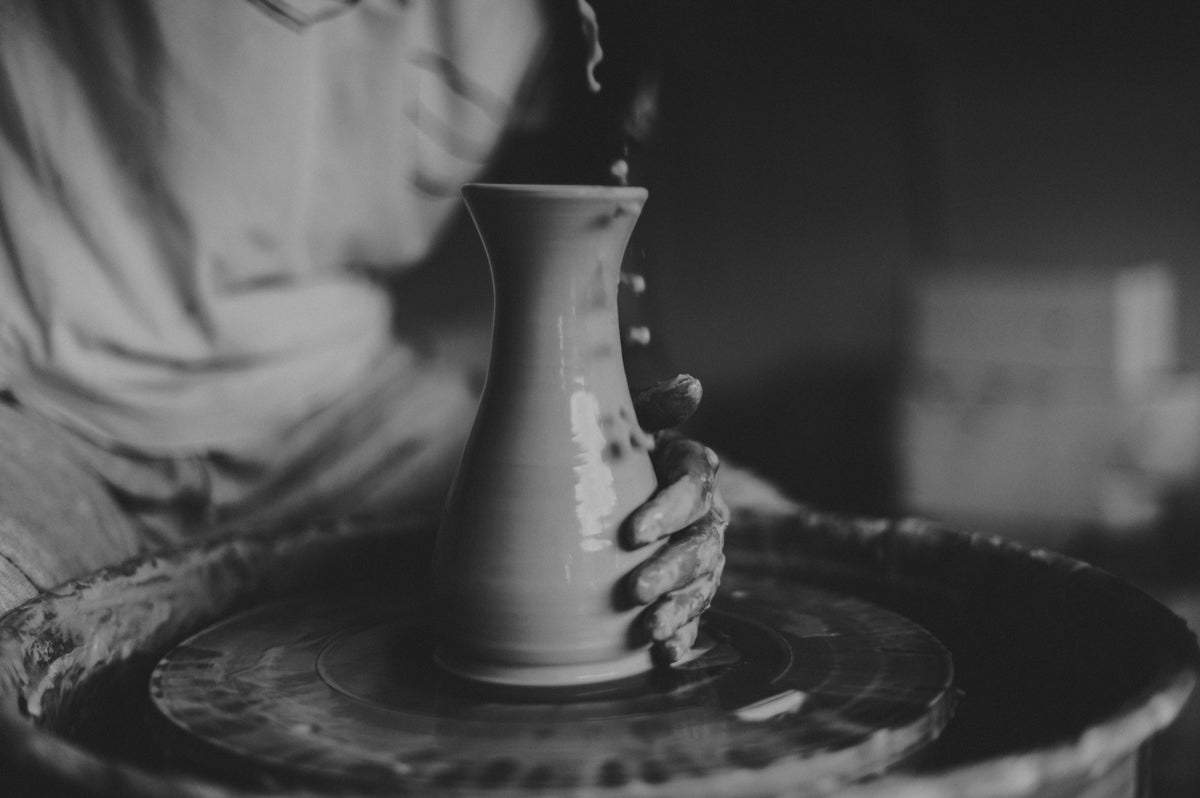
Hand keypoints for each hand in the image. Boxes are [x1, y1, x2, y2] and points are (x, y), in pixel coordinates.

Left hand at [625, 375, 727, 662]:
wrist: (588, 494)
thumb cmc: (605, 454)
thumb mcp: (620, 426)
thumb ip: (651, 408)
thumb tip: (691, 386)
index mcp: (689, 470)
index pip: (693, 486)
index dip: (668, 509)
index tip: (630, 532)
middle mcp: (704, 514)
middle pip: (701, 542)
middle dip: (670, 568)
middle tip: (633, 589)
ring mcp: (699, 555)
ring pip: (702, 582)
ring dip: (679, 607)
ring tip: (649, 628)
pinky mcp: (687, 590)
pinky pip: (694, 616)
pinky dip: (683, 636)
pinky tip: (664, 655)